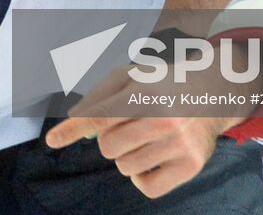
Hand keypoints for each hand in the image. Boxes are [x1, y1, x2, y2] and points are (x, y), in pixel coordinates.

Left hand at [45, 57, 257, 198]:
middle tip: (129, 125)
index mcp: (146, 92)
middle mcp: (164, 118)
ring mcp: (180, 144)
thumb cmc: (160, 83)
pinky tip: (154, 157)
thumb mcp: (131, 75)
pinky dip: (143, 177)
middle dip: (111, 139)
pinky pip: (148, 187)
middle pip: (109, 147)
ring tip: (146, 137)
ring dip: (128, 156)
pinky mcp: (191, 166)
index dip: (72, 129)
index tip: (52, 140)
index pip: (100, 117)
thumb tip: (74, 120)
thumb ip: (100, 95)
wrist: (210, 92)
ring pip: (126, 168)